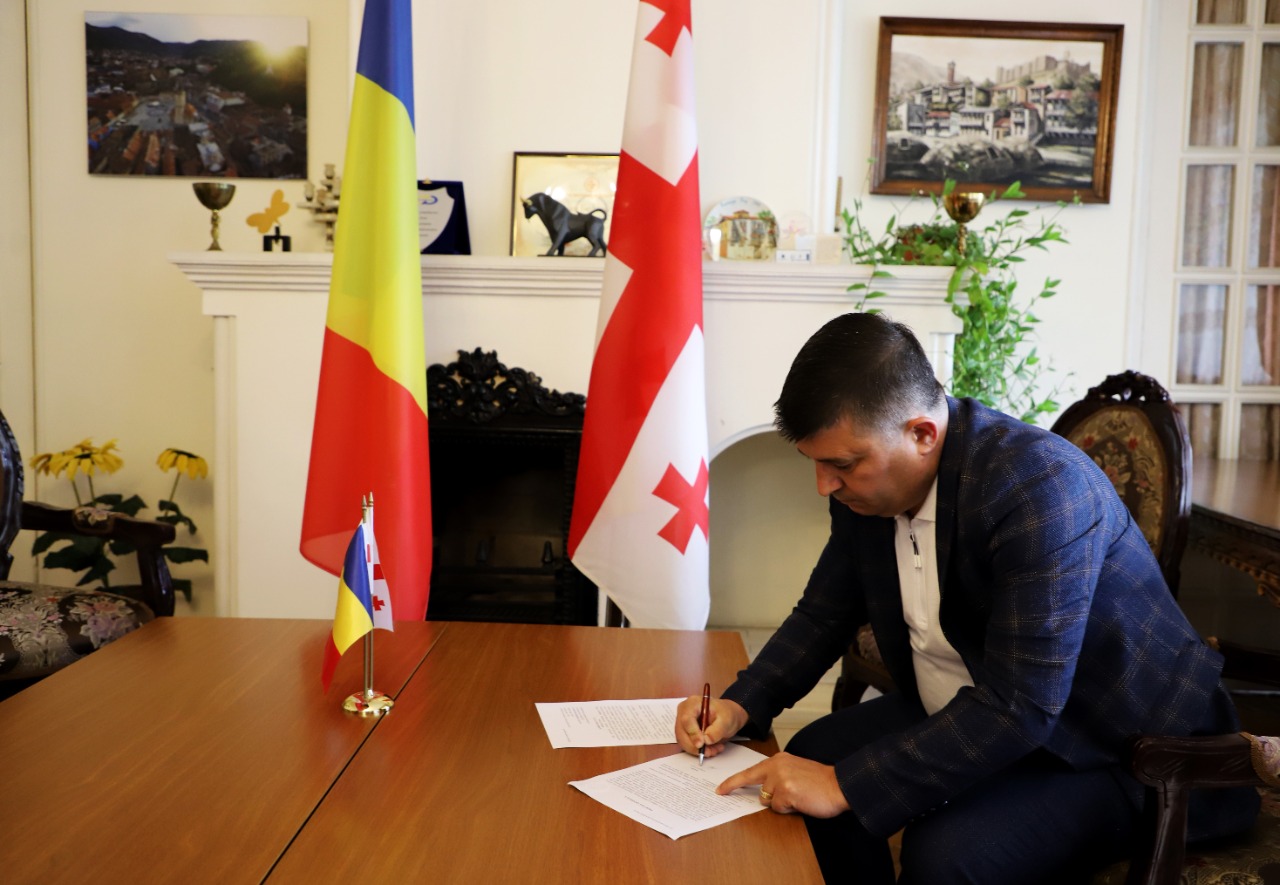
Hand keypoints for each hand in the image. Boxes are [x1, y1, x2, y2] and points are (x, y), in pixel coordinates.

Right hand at [674, 695, 746, 759]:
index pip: (687, 719)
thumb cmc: (726, 713)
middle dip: (694, 746)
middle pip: (681, 732)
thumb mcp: (726, 720)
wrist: (726, 716)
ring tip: (714, 749)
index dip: (692, 733)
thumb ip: (717, 730)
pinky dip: (698, 751)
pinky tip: (710, 749)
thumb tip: (706, 741)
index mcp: (692, 704)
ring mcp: (683, 723)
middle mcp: (684, 712)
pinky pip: (687, 745)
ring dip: (697, 750)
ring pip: (683, 741)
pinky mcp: (685, 733)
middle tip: (710, 751)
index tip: (701, 744)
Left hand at [716, 752, 849, 817]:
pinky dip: (788, 809)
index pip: (750, 771)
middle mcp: (776, 766)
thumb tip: (764, 794)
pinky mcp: (786, 792)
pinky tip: (801, 801)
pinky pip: (778, 808)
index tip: (720, 789)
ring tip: (799, 797)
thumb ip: (778, 777)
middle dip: (754, 792)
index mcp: (779, 760)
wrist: (840, 785)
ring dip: (781, 803)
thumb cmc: (821, 782)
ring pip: (767, 800)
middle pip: (754, 784)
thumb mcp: (796, 772)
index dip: (733, 781)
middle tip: (728, 793)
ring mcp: (780, 779)